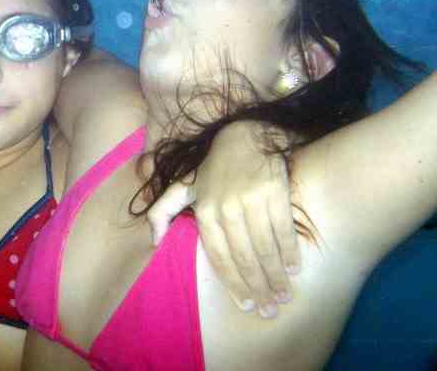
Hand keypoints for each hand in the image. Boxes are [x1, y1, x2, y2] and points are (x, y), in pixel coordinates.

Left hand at [147, 121, 299, 318]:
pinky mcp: (274, 190)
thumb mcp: (183, 186)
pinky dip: (289, 251)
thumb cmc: (213, 168)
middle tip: (269, 309)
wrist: (244, 136)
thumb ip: (163, 211)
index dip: (233, 284)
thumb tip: (153, 241)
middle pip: (243, 257)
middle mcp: (226, 207)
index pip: (219, 256)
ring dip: (275, 276)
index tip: (245, 304)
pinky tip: (294, 268)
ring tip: (282, 296)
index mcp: (204, 211)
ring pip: (264, 247)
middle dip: (257, 287)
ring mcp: (251, 199)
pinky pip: (282, 229)